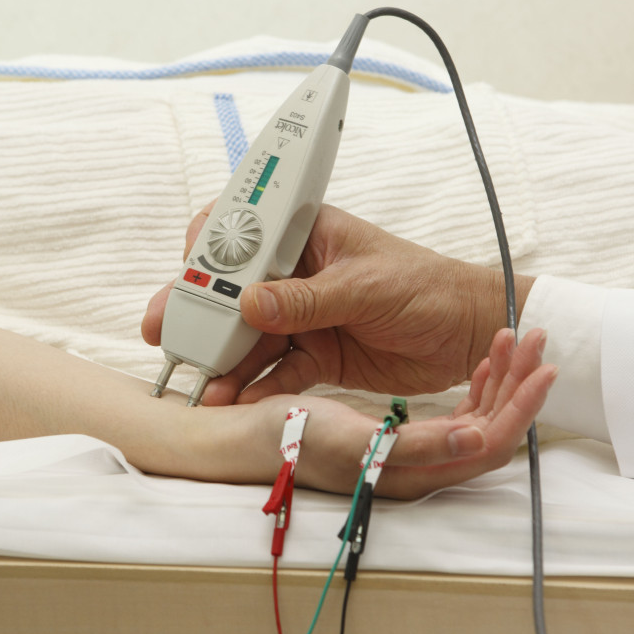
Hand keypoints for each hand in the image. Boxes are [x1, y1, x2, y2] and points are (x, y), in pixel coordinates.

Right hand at [142, 202, 534, 403]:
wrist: (468, 334)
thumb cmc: (428, 288)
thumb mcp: (367, 287)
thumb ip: (308, 299)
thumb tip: (249, 301)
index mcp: (305, 236)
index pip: (242, 233)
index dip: (205, 251)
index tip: (185, 276)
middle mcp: (295, 274)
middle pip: (233, 291)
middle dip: (198, 314)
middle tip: (165, 335)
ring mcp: (301, 317)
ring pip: (249, 336)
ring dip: (223, 359)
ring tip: (200, 384)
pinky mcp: (313, 354)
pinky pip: (276, 370)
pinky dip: (256, 386)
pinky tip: (234, 400)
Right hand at [266, 328, 555, 499]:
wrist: (250, 437)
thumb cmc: (292, 437)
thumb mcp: (351, 440)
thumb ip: (414, 446)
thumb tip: (477, 443)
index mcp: (411, 470)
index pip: (490, 444)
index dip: (520, 407)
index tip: (543, 367)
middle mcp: (419, 463)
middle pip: (495, 428)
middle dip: (520, 383)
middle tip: (538, 339)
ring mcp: (413, 446)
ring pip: (481, 413)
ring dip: (504, 376)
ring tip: (519, 337)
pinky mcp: (399, 427)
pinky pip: (457, 409)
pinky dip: (478, 380)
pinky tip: (485, 359)